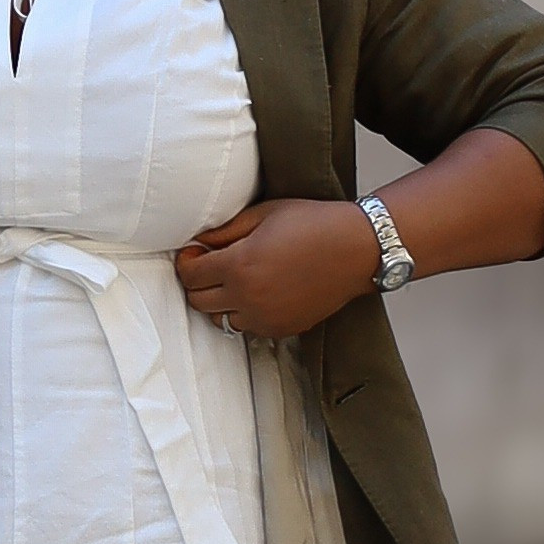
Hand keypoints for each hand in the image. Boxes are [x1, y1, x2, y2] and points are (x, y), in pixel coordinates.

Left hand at [172, 196, 386, 340]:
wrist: (357, 248)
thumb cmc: (314, 224)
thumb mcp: (263, 214)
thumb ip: (225, 230)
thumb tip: (200, 241)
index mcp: (239, 266)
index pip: (191, 275)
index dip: (187, 262)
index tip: (194, 253)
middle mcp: (248, 298)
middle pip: (198, 301)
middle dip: (197, 283)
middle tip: (208, 266)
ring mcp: (266, 318)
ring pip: (221, 320)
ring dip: (220, 302)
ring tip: (234, 282)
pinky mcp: (283, 328)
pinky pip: (249, 328)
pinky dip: (246, 314)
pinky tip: (258, 294)